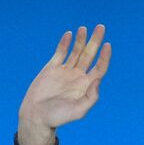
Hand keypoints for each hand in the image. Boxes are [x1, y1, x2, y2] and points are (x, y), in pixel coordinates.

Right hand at [17, 25, 111, 144]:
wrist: (37, 116)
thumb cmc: (58, 117)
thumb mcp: (78, 111)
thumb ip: (91, 97)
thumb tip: (98, 80)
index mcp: (86, 86)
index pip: (99, 68)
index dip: (105, 57)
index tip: (107, 45)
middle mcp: (77, 76)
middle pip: (90, 55)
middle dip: (95, 41)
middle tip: (101, 27)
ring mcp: (65, 71)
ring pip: (76, 51)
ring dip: (81, 40)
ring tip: (84, 28)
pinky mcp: (52, 68)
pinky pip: (60, 53)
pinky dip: (65, 43)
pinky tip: (70, 34)